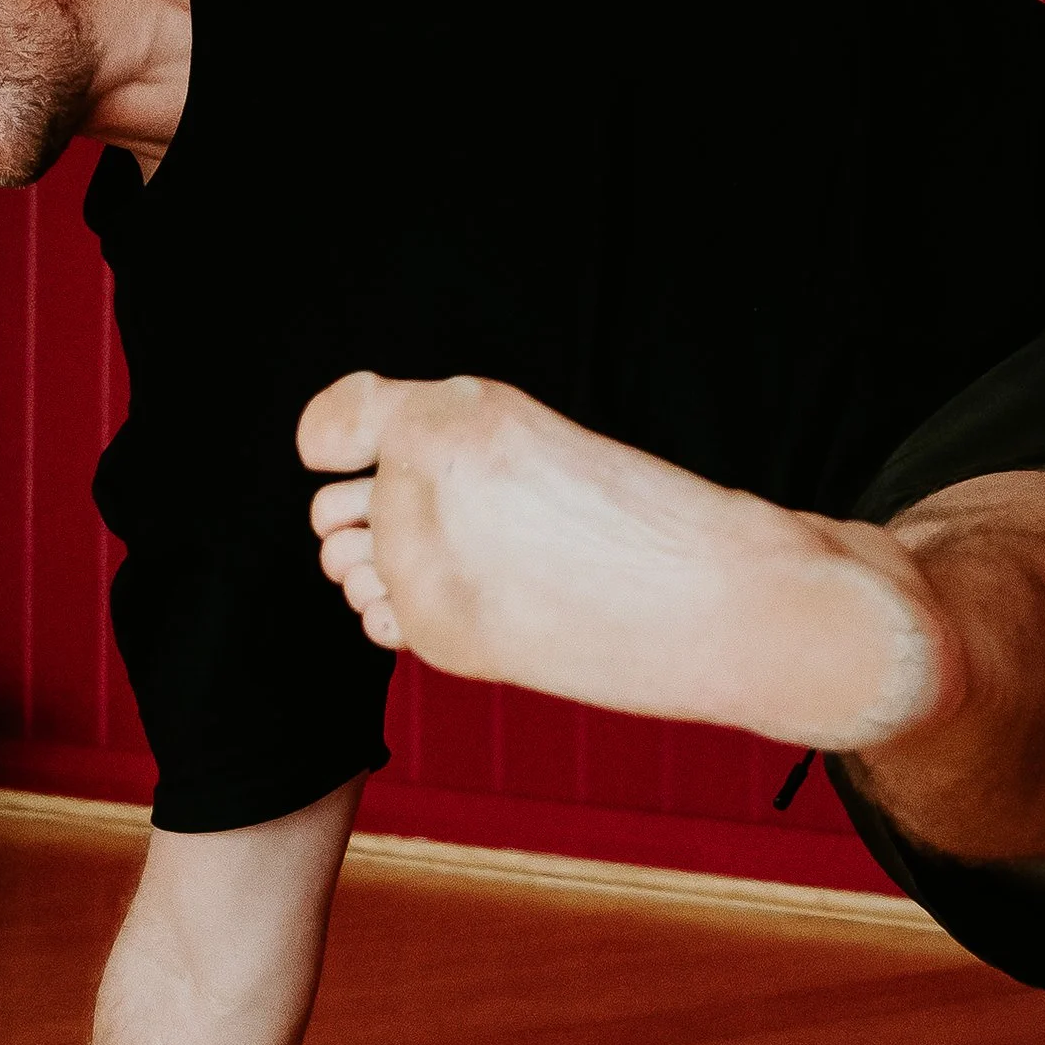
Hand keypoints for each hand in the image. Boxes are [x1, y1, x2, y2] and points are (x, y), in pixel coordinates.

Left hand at [299, 370, 944, 747]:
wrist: (715, 598)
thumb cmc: (637, 516)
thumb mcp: (538, 442)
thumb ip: (443, 454)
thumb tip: (343, 522)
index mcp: (455, 413)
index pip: (331, 424)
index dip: (342, 439)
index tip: (360, 456)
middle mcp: (422, 480)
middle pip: (329, 508)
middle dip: (367, 516)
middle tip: (460, 531)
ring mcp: (421, 563)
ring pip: (349, 568)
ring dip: (385, 569)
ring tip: (478, 571)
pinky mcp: (435, 630)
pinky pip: (382, 620)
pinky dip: (410, 617)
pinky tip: (484, 608)